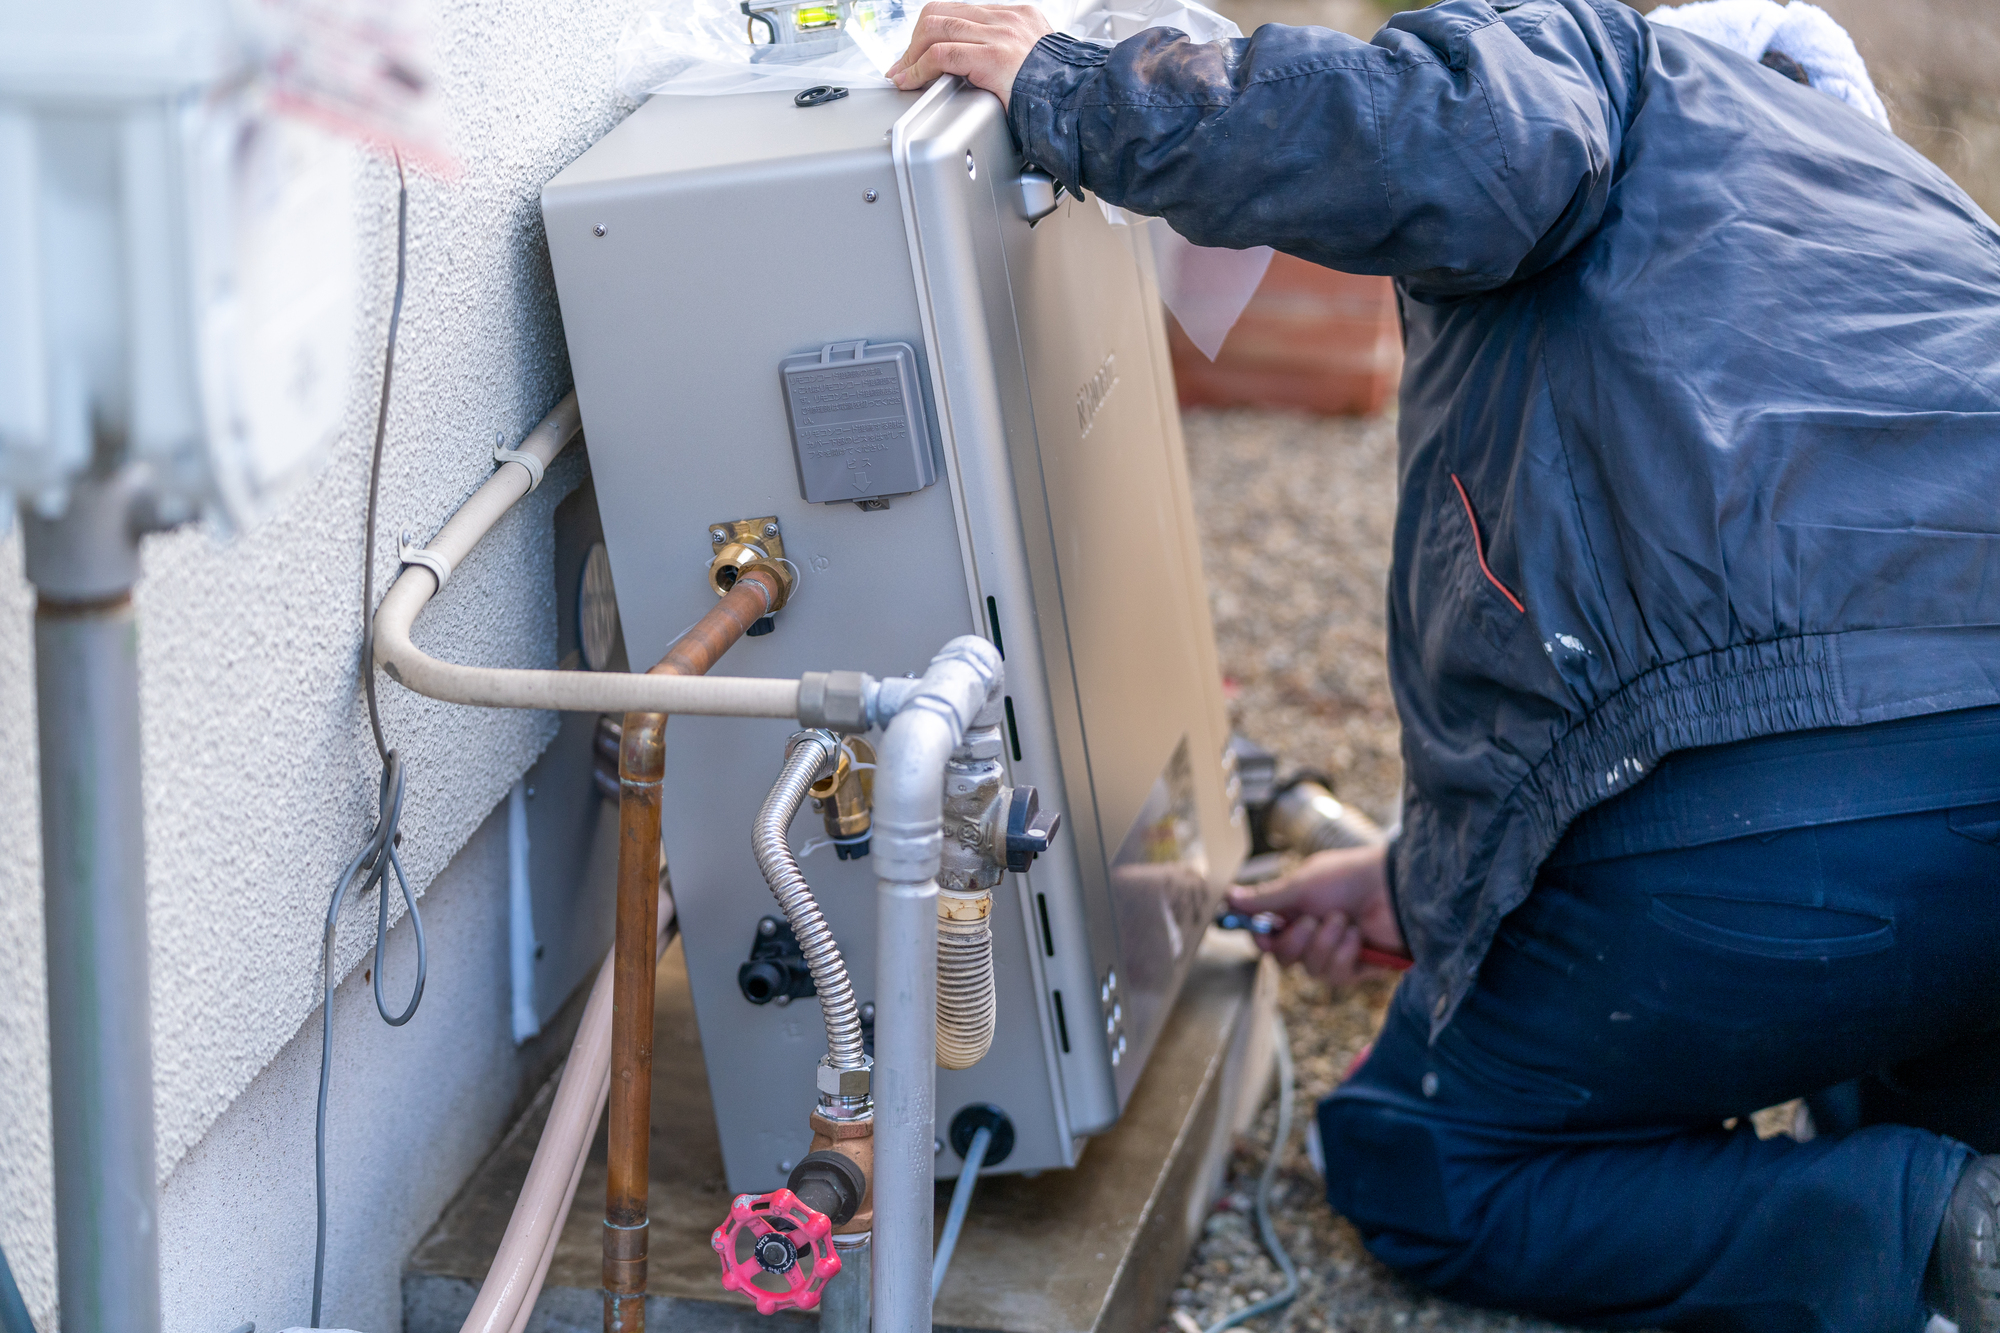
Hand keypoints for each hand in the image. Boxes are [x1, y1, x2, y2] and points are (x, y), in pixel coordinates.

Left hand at [887, 2, 1053, 106]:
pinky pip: (943, 52)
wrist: (1081, 104)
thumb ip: (1005, 57)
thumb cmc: (1058, 95)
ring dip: (911, 55)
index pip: (960, 11)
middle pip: (941, 12)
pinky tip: (912, 80)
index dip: (930, 31)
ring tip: (904, 75)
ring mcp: (1000, 34)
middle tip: (905, 66)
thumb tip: (975, 69)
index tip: (918, 54)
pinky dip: (919, 68)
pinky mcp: (993, 56)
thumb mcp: (1032, 63)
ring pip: (936, 27)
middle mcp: (1007, 19)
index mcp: (1017, 17)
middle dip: (914, 41)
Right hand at [1227, 844, 1403, 988]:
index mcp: (1295, 912)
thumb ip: (1265, 899)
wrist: (1394, 887)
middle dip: (1295, 941)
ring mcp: (1334, 952)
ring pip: (1309, 969)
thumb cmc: (1349, 877)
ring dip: (1324, 944)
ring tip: (1344, 920)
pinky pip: (1335, 975)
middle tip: (1311, 920)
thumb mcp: (1301, 885)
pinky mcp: (1357, 967)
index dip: (1259, 938)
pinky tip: (1358, 936)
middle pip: (1283, 958)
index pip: (1265, 937)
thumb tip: (1229, 896)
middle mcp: (1312, 934)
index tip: (1260, 932)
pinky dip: (1344, 953)